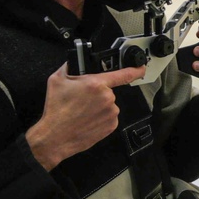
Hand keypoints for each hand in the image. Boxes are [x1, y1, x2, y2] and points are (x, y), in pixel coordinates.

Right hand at [26, 63, 143, 170]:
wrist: (56, 136)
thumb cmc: (56, 110)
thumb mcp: (57, 80)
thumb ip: (70, 66)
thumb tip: (76, 61)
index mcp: (96, 83)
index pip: (122, 74)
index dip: (135, 70)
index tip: (141, 68)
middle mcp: (107, 98)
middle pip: (107, 90)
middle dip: (96, 93)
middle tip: (81, 100)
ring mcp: (111, 113)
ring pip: (108, 104)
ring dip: (99, 106)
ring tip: (82, 112)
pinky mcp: (111, 125)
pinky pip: (109, 116)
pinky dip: (101, 117)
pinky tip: (88, 120)